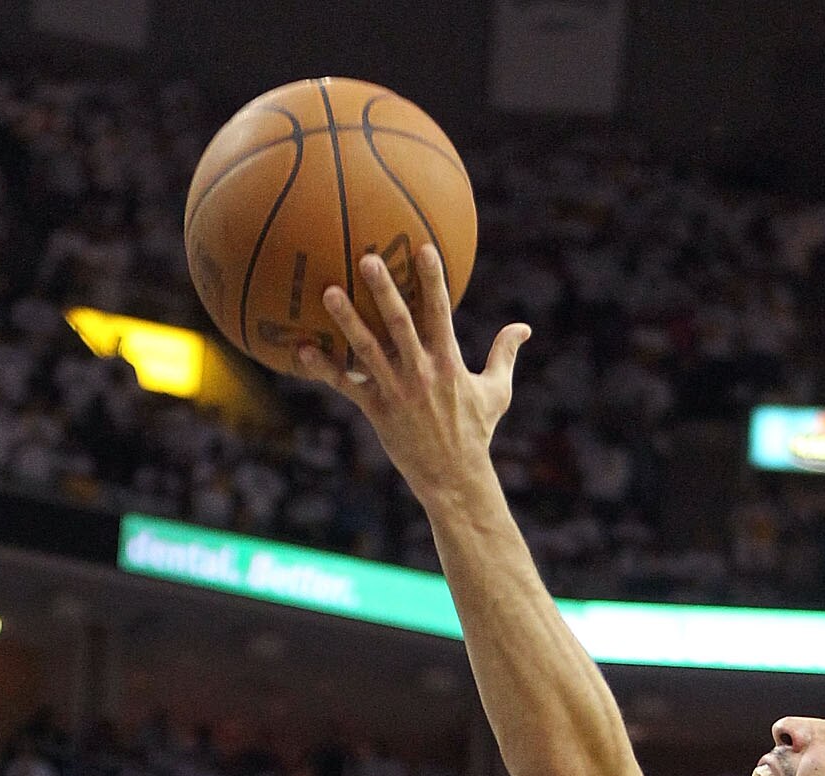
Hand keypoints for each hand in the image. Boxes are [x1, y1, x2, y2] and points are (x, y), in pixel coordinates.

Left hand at [300, 245, 529, 509]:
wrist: (454, 479)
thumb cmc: (475, 433)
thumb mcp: (497, 392)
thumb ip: (504, 354)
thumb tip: (523, 328)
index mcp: (448, 362)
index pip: (439, 312)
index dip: (432, 279)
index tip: (423, 247)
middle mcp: (420, 373)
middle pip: (398, 323)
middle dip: (384, 290)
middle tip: (367, 258)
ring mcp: (396, 392)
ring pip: (367, 350)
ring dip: (347, 321)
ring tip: (328, 292)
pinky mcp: (377, 412)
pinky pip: (347, 386)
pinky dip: (324, 369)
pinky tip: (301, 350)